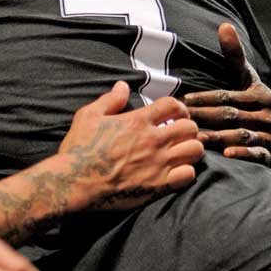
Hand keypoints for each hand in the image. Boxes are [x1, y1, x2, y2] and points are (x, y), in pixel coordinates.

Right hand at [58, 82, 201, 210]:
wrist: (76, 181)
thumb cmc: (79, 148)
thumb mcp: (88, 116)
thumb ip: (109, 100)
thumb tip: (123, 85)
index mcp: (138, 121)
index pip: (172, 105)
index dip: (178, 108)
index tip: (175, 114)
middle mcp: (153, 140)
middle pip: (190, 127)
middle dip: (187, 128)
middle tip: (179, 134)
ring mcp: (159, 163)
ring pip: (195, 150)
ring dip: (190, 149)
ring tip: (180, 152)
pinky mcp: (159, 184)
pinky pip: (189, 175)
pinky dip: (186, 172)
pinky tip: (175, 171)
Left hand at [183, 23, 270, 166]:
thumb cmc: (251, 102)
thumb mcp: (245, 79)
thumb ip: (234, 55)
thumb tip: (224, 25)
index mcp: (262, 94)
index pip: (227, 96)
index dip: (203, 98)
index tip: (181, 101)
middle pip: (230, 115)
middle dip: (202, 117)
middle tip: (178, 120)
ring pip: (240, 135)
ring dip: (215, 136)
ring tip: (192, 138)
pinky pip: (257, 154)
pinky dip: (242, 153)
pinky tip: (224, 153)